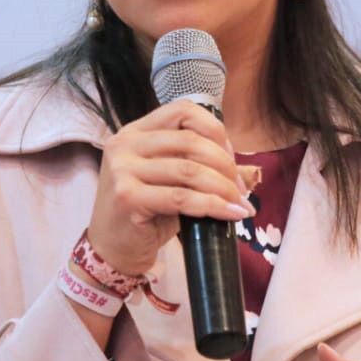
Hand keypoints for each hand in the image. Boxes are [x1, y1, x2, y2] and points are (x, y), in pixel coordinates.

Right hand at [86, 100, 255, 276]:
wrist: (112, 249)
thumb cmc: (144, 214)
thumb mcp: (172, 183)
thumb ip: (201, 169)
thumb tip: (248, 173)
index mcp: (136, 131)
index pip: (183, 111)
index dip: (214, 130)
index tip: (231, 158)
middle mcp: (125, 144)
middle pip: (190, 140)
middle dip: (225, 165)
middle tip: (240, 190)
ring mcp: (122, 169)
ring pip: (189, 170)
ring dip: (224, 188)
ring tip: (240, 205)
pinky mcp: (127, 197)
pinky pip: (182, 198)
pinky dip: (213, 206)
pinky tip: (230, 214)